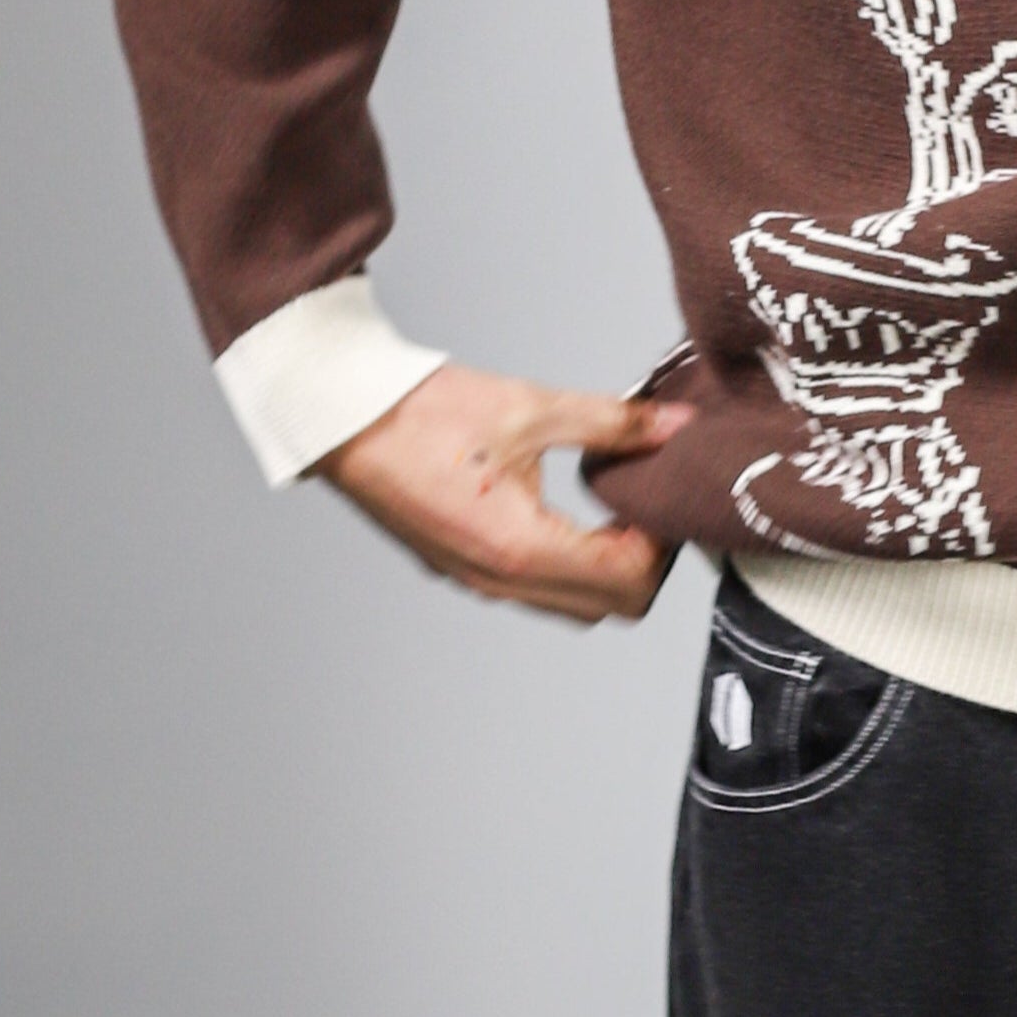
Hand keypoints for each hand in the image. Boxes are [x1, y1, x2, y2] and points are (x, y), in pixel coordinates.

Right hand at [318, 362, 688, 622]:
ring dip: (605, 568)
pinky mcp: (462, 570)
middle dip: (642, 562)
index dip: (662, 541)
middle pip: (611, 608)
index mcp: (519, 548)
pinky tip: (564, 512)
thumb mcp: (530, 408)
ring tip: (607, 508)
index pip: (629, 580)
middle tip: (643, 506)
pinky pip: (535, 591)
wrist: (343, 417)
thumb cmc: (419, 413)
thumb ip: (612, 422)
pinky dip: (567, 564)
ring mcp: (478, 582)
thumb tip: (674, 425)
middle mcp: (499, 580)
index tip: (661, 498)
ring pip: (575, 606)